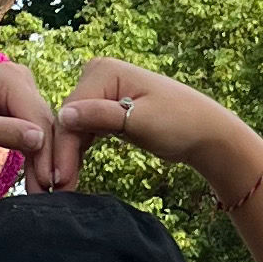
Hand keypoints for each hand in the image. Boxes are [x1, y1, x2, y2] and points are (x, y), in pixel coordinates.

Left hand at [0, 56, 59, 182]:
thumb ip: (4, 132)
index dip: (46, 148)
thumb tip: (41, 138)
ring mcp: (17, 96)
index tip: (50, 181)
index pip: (37, 115)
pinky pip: (31, 136)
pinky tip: (37, 181)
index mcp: (7, 76)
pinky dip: (34, 158)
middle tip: (54, 191)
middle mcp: (18, 80)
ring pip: (41, 132)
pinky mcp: (13, 113)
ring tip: (45, 192)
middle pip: (43, 123)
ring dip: (44, 162)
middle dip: (49, 158)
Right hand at [54, 59, 249, 192]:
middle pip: (69, 119)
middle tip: (56, 191)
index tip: (59, 180)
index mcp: (104, 70)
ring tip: (62, 189)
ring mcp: (101, 92)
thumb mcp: (141, 121)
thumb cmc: (180, 123)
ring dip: (68, 157)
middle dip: (62, 155)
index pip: (72, 111)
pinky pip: (85, 131)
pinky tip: (72, 176)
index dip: (62, 147)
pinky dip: (79, 152)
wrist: (206, 133)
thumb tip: (64, 115)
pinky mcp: (107, 109)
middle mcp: (98, 75)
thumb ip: (102, 116)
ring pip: (74, 128)